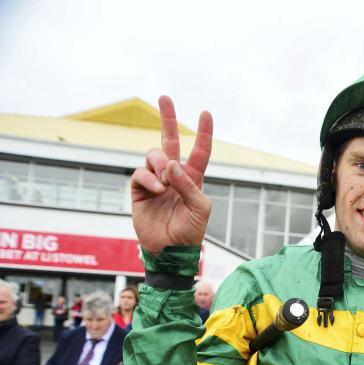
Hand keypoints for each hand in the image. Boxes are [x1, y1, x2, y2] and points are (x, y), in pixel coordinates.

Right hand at [131, 96, 213, 254]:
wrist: (171, 250)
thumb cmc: (190, 230)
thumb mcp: (200, 207)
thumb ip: (188, 184)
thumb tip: (171, 163)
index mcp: (194, 178)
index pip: (199, 151)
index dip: (203, 132)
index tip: (206, 113)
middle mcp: (174, 175)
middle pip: (170, 141)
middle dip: (168, 119)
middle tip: (165, 97)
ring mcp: (155, 181)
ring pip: (154, 155)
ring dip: (160, 163)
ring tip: (165, 182)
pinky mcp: (139, 190)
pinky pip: (140, 172)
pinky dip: (149, 177)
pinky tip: (157, 188)